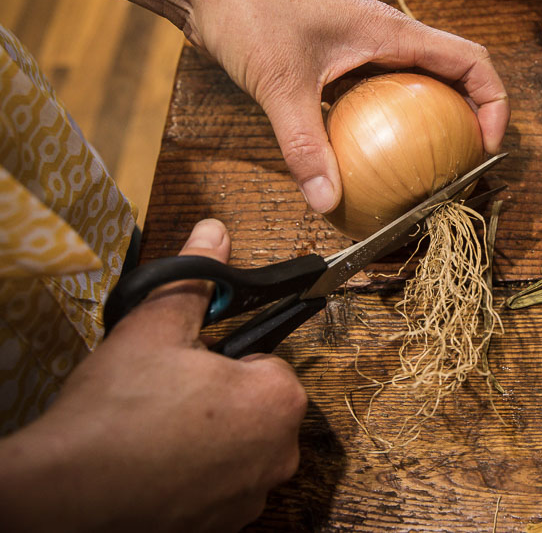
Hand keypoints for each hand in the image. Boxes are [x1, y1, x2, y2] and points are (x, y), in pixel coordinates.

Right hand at [0, 219, 306, 532]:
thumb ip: (196, 280)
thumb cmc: (115, 414)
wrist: (65, 499)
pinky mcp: (222, 528)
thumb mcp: (154, 328)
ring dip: (208, 439)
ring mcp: (252, 498)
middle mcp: (279, 454)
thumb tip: (215, 235)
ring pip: (237, 449)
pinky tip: (154, 468)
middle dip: (220, 398)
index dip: (224, 358)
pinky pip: (219, 488)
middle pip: (256, 407)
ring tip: (155, 432)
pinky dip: (194, 477)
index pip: (267, 362)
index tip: (191, 364)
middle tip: (168, 396)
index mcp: (278, 398)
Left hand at [183, 0, 510, 213]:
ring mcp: (360, 46)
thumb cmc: (247, 9)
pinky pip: (376, 92)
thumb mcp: (281, 83)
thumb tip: (327, 202)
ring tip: (424, 167)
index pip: (470, 61)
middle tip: (462, 165)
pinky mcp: (335, 57)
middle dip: (468, 118)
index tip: (490, 144)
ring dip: (429, 121)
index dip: (494, 102)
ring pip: (414, 84)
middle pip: (451, 75)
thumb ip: (305, 146)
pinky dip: (385, 123)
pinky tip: (366, 157)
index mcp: (391, 32)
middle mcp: (384, 37)